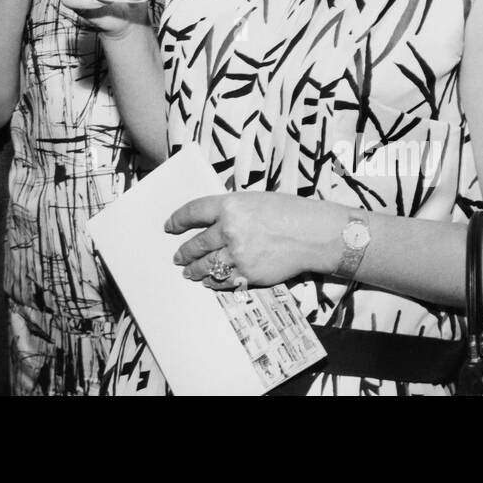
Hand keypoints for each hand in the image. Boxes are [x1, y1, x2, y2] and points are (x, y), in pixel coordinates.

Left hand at [168, 192, 338, 288]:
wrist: (313, 233)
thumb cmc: (288, 211)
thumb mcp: (254, 200)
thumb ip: (231, 211)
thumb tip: (212, 223)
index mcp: (229, 205)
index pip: (193, 212)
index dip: (177, 220)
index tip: (169, 227)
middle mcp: (229, 229)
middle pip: (197, 243)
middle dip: (184, 252)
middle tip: (177, 257)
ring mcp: (237, 254)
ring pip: (207, 265)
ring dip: (194, 270)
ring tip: (188, 272)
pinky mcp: (248, 273)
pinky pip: (224, 280)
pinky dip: (214, 282)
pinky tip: (209, 282)